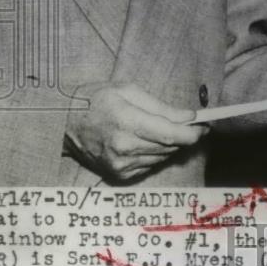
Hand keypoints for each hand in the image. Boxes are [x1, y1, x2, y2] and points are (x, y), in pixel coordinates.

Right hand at [64, 82, 204, 181]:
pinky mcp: (117, 174)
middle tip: (191, 124)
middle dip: (185, 136)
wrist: (61, 123)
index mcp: (127, 123)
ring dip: (170, 145)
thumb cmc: (95, 99)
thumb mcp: (128, 90)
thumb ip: (161, 106)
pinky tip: (146, 141)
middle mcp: (124, 148)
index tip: (205, 127)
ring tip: (162, 129)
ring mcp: (120, 164)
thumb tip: (189, 117)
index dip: (193, 133)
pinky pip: (149, 165)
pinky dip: (155, 154)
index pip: (171, 135)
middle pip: (170, 147)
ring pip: (162, 157)